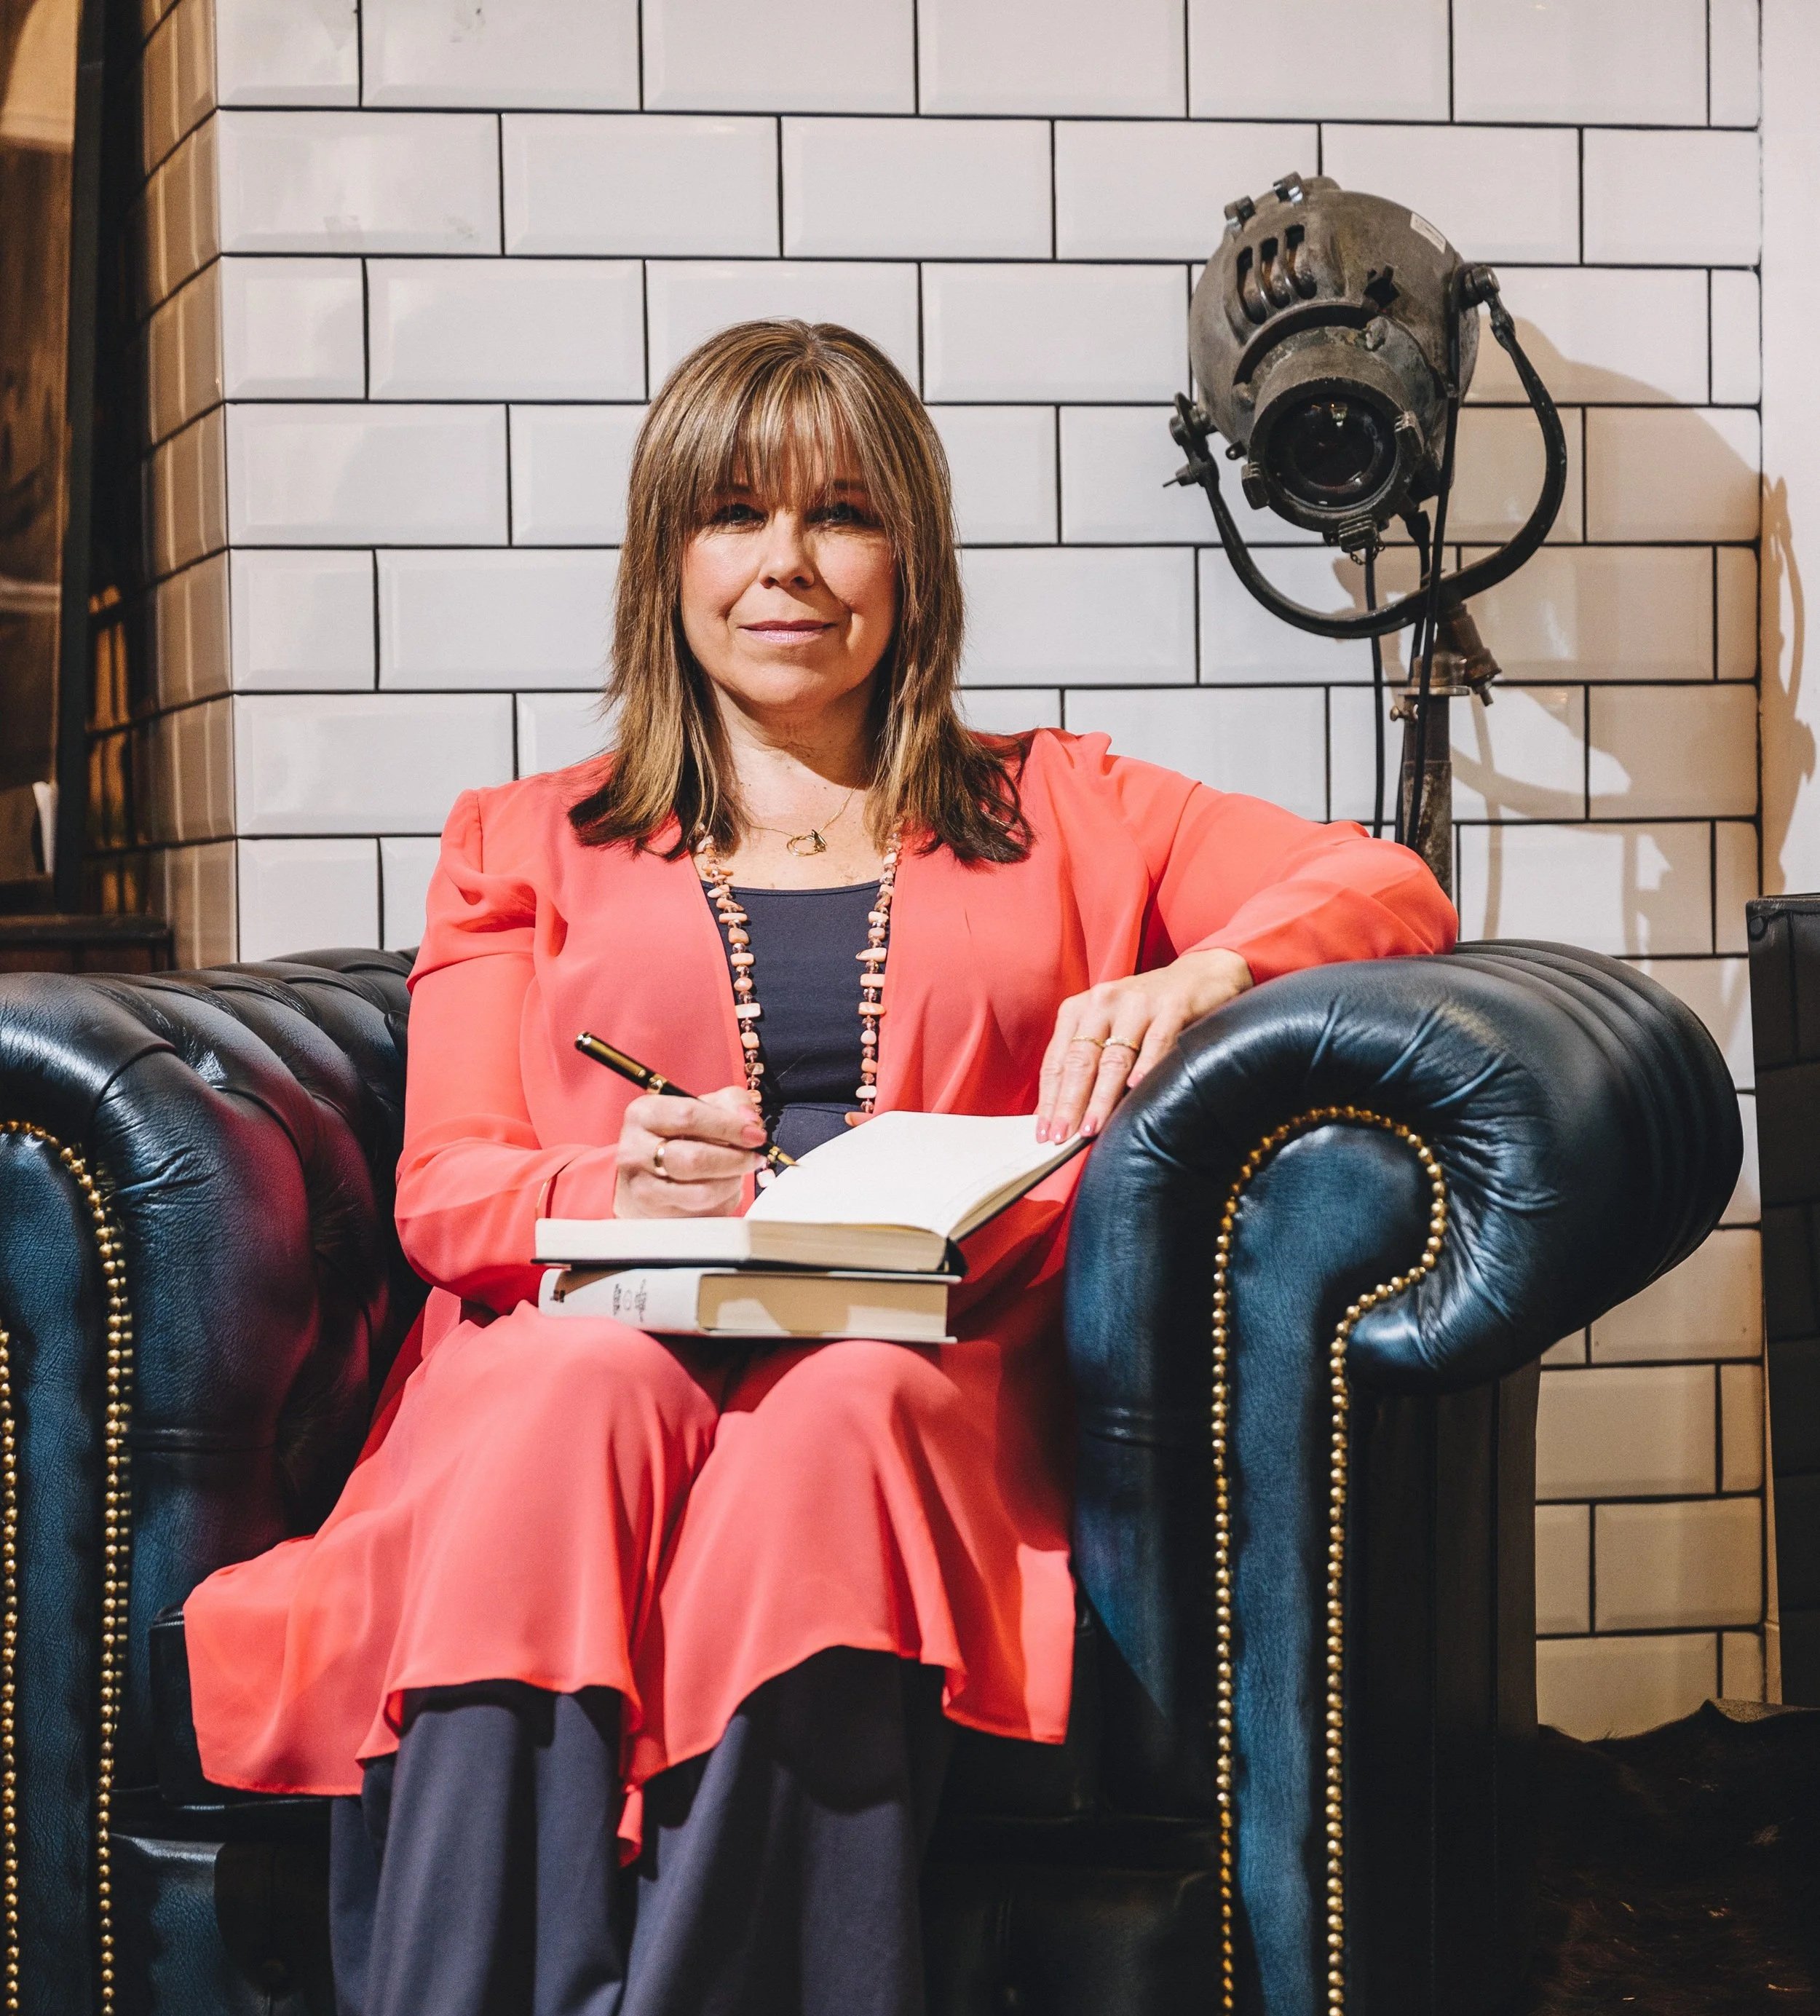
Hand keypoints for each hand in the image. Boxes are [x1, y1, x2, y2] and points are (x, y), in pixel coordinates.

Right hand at [615, 1086, 766, 1217]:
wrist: (650, 1172)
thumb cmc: (680, 1134)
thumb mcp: (703, 1106)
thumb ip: (731, 1103)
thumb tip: (750, 1122)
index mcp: (644, 1114)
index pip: (688, 1116)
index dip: (728, 1126)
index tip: (755, 1135)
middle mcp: (635, 1150)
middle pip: (694, 1159)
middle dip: (735, 1159)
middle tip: (755, 1157)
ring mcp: (642, 1187)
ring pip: (701, 1192)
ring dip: (732, 1182)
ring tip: (737, 1172)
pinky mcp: (656, 1216)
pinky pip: (704, 1213)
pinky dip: (724, 1201)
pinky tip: (723, 1188)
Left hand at [1035, 949, 1252, 1143]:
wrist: (1198, 975)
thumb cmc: (1146, 1011)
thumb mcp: (1108, 1026)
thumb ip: (1086, 1059)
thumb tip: (1062, 1112)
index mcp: (1080, 1009)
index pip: (1057, 1060)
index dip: (1049, 1098)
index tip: (1043, 1132)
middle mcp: (1103, 1001)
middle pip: (1080, 1060)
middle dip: (1069, 1103)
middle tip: (1060, 1137)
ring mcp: (1138, 1003)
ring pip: (1115, 1056)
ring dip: (1101, 1096)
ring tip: (1091, 1127)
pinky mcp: (1172, 1006)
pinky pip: (1157, 1041)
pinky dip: (1146, 1067)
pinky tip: (1135, 1090)